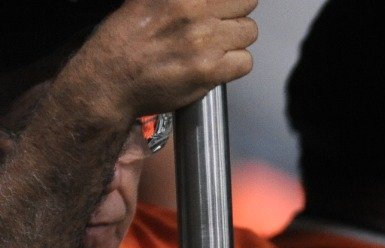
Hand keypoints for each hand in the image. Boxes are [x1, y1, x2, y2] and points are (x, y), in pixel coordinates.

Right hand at [59, 0, 258, 125]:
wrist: (109, 78)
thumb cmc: (124, 41)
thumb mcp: (146, 1)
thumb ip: (181, 0)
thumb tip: (204, 1)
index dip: (229, 0)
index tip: (224, 6)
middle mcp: (193, 10)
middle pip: (245, 2)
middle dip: (236, 14)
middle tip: (221, 25)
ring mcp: (204, 40)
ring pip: (249, 31)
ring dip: (237, 40)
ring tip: (217, 46)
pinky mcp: (210, 69)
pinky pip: (245, 61)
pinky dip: (236, 65)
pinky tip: (218, 65)